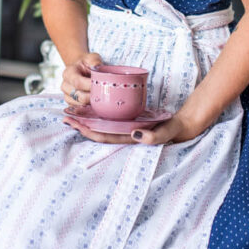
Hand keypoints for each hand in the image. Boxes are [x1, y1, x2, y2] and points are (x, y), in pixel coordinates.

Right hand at [60, 52, 100, 107]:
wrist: (81, 70)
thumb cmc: (87, 64)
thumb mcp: (92, 58)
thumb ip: (95, 61)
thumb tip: (98, 69)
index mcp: (68, 73)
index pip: (78, 82)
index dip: (90, 86)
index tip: (102, 85)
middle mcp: (65, 86)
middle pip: (79, 96)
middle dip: (93, 97)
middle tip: (105, 94)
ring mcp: (67, 96)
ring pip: (80, 105)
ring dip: (92, 103)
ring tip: (101, 97)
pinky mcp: (71, 105)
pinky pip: (81, 110)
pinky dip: (90, 108)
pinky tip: (97, 103)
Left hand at [62, 108, 211, 145]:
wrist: (184, 126)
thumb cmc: (174, 129)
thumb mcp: (167, 132)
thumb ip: (154, 137)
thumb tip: (135, 135)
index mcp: (130, 139)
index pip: (104, 136)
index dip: (88, 131)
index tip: (74, 123)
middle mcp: (125, 136)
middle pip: (98, 132)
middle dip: (81, 126)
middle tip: (64, 116)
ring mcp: (127, 130)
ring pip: (102, 126)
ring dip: (86, 121)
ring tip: (71, 114)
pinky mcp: (129, 123)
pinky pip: (110, 121)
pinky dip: (98, 116)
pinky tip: (90, 110)